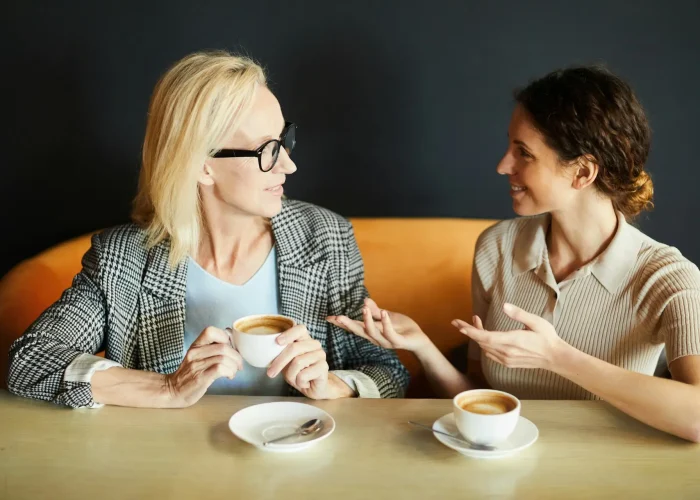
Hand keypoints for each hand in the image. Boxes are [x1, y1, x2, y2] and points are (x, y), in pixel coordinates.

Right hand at [164, 326, 243, 406]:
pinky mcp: (200, 378)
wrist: (173, 390)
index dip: (225, 336)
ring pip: (223, 358)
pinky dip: (229, 371)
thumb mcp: (198, 356)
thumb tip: (231, 339)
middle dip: (236, 356)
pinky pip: (220, 368)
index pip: (210, 331)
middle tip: (238, 364)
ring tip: (233, 371)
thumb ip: (212, 348)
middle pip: (223, 347)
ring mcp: (196, 365)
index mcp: (196, 346)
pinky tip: (229, 375)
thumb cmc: (190, 374)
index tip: (231, 347)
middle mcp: (195, 353)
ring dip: (234, 365)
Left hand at [267, 325, 344, 398]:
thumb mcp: (287, 363)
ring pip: (297, 362)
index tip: (277, 342)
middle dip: (279, 362)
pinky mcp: (324, 367)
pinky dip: (299, 382)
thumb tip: (267, 352)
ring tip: (295, 379)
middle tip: (270, 373)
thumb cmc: (298, 373)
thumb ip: (281, 355)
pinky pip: (304, 375)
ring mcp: (320, 354)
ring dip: (291, 375)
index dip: (288, 334)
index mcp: (305, 339)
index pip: (300, 329)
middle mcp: (314, 344)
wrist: (313, 388)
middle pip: (294, 348)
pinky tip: (304, 382)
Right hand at [327, 298, 429, 352]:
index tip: (329, 317)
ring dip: (367, 320)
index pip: (354, 327)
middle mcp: (376, 338)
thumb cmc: (401, 327)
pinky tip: (384, 313)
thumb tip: (364, 300)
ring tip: (364, 308)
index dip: (341, 323)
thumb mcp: (386, 316)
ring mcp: (386, 341)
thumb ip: (375, 311)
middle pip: (359, 332)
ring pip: (373, 333)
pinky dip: (386, 324)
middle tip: (337, 317)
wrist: (418, 339)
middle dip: (348, 325)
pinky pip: (390, 334)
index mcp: (371, 331)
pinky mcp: (398, 341)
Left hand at [452, 303, 567, 370]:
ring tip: (475, 323)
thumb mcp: (536, 321)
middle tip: (459, 322)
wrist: (555, 357)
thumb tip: (505, 306)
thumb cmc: (546, 337)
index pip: (486, 337)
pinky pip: (490, 354)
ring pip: (485, 348)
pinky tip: (484, 336)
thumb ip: (519, 314)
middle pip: (481, 342)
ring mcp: (506, 359)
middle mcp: (507, 352)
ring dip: (477, 337)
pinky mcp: (508, 363)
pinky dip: (484, 344)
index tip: (460, 326)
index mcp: (512, 340)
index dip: (471, 332)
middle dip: (469, 331)